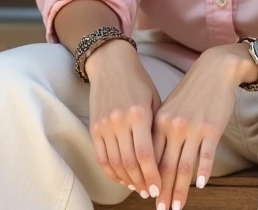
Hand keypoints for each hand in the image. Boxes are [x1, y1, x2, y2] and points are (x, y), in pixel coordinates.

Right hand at [86, 40, 163, 199]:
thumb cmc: (138, 81)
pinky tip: (121, 177)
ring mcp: (104, 125)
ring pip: (114, 163)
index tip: (158, 188)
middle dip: (140, 182)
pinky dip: (111, 171)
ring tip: (137, 187)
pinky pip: (101, 156)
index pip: (145, 155)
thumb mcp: (154, 101)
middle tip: (150, 193)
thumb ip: (156, 128)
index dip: (152, 175)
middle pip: (129, 163)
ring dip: (126, 179)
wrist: (111, 64)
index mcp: (138, 114)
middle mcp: (119, 121)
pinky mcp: (94, 127)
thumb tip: (162, 158)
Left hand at [151, 44, 257, 209]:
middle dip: (163, 192)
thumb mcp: (169, 108)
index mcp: (158, 122)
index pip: (150, 158)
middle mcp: (173, 127)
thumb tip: (155, 160)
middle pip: (165, 167)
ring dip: (180, 190)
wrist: (214, 70)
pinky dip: (202, 172)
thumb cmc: (191, 91)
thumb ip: (161, 132)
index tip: (148, 197)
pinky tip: (200, 185)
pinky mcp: (211, 129)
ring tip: (177, 206)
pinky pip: (205, 156)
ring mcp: (192, 129)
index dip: (149, 180)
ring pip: (184, 167)